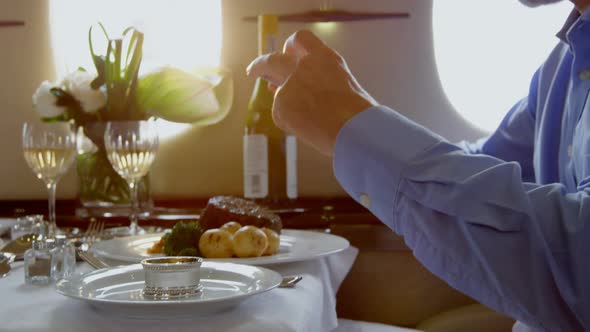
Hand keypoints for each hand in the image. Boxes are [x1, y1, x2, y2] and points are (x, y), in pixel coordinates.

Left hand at [247, 30, 377, 155]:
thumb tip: (295, 88)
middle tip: (254, 71)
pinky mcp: (280, 106)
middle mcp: (301, 66)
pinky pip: (280, 112)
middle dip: (260, 65)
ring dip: (283, 99)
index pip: (300, 39)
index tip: (286, 53)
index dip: (291, 47)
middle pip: (271, 60)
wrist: (352, 130)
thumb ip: (320, 77)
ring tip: (304, 114)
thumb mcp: (343, 82)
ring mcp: (288, 86)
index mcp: (323, 57)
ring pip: (277, 91)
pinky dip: (291, 120)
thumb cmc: (356, 112)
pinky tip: (308, 127)